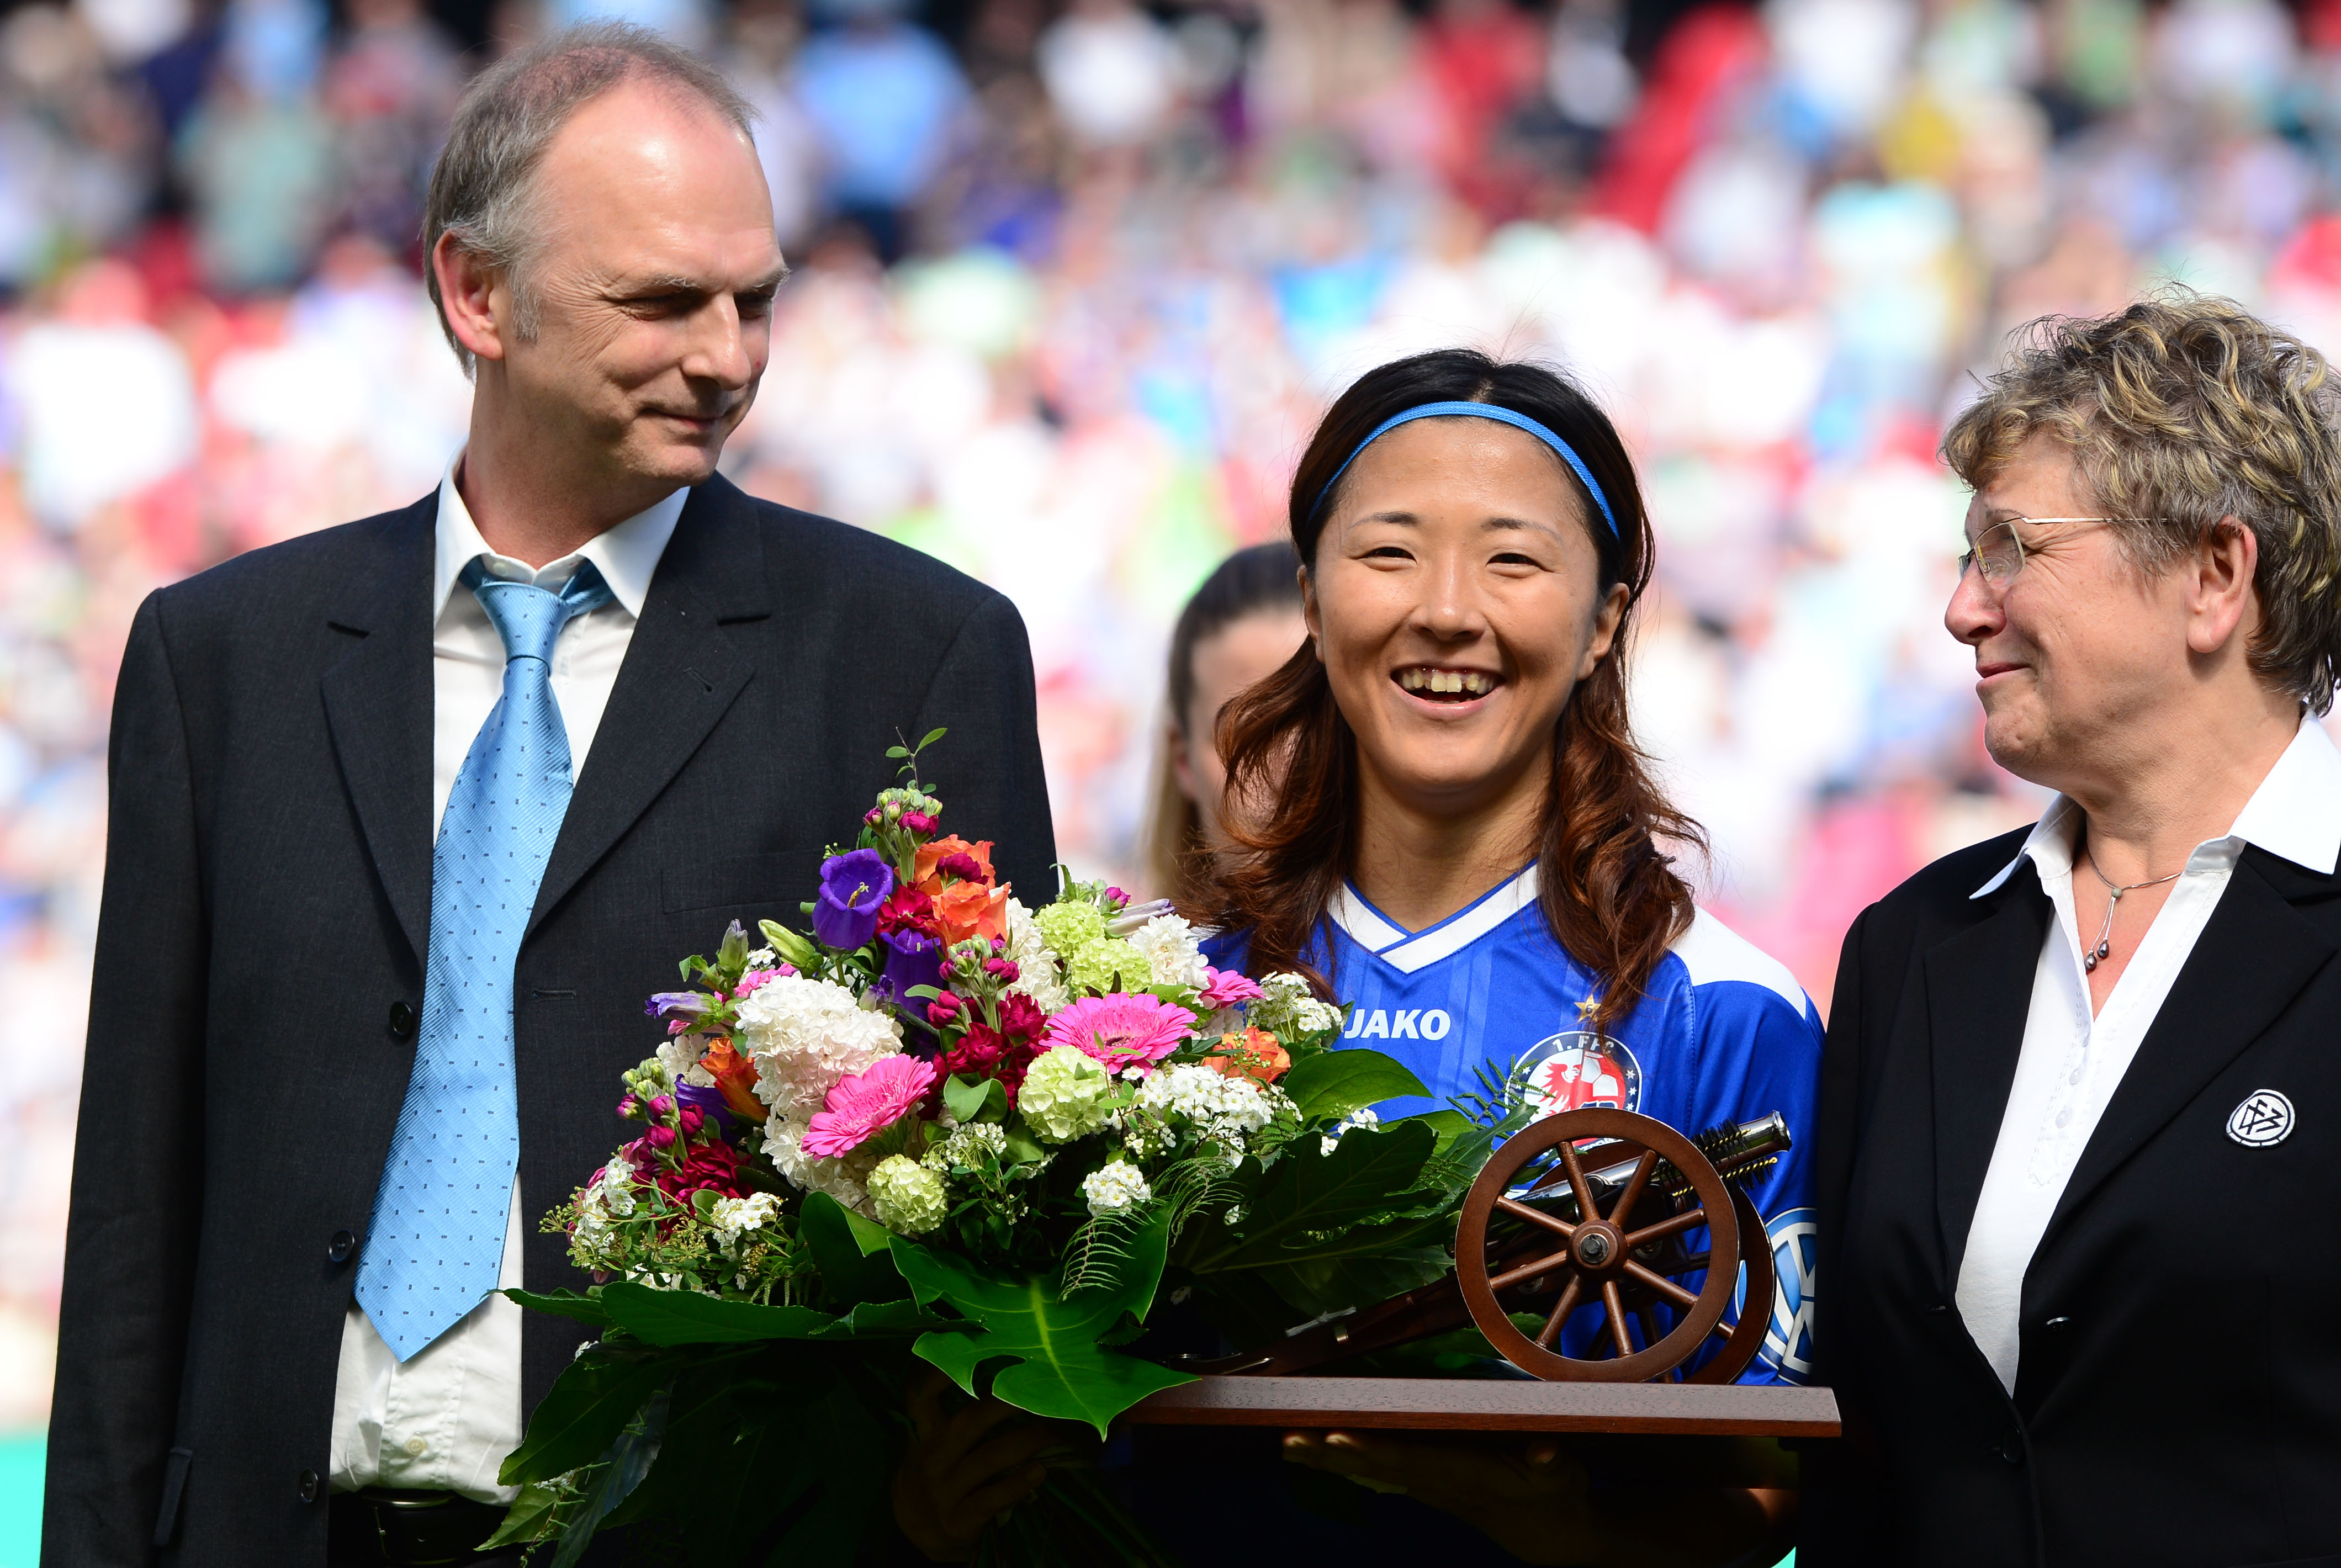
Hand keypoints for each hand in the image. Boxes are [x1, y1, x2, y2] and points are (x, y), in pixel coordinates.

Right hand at [891, 1369, 1061, 1562]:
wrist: (918, 1532)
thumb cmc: (941, 1472)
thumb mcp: (936, 1442)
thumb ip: (961, 1414)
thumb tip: (1016, 1375)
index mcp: (924, 1432)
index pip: (921, 1395)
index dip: (939, 1372)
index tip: (973, 1347)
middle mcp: (932, 1457)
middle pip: (967, 1423)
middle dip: (1005, 1404)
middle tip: (1041, 1388)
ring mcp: (943, 1490)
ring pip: (987, 1459)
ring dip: (1025, 1441)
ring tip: (1055, 1430)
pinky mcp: (957, 1521)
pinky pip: (989, 1499)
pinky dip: (1016, 1484)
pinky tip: (1039, 1472)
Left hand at [1282, 1430, 1791, 1567]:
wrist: (1553, 1534)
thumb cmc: (1560, 1494)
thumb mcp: (1566, 1477)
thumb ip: (1553, 1464)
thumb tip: (1545, 1452)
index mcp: (1468, 1475)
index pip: (1415, 1460)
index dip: (1377, 1451)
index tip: (1340, 1438)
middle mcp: (1440, 1481)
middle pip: (1379, 1465)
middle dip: (1335, 1455)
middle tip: (1292, 1443)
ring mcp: (1429, 1484)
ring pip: (1372, 1468)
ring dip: (1329, 1459)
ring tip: (1287, 1447)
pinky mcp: (1426, 1481)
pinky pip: (1378, 1469)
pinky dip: (1346, 1460)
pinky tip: (1313, 1452)